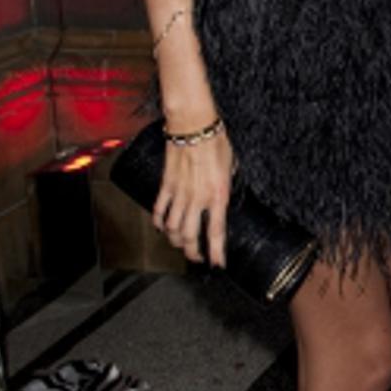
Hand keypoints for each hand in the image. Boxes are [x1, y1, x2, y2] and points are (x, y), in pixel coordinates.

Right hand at [153, 126, 232, 265]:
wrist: (193, 126)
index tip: (217, 264)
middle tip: (196, 257)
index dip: (216, 252)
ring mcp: (179, 194)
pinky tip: (162, 227)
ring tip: (180, 244)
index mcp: (218, 195)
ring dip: (175, 240)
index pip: (216, 232)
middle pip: (189, 236)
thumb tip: (223, 196)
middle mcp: (197, 199)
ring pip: (172, 228)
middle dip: (192, 252)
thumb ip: (226, 185)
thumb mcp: (231, 166)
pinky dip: (159, 222)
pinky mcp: (165, 185)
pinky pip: (159, 210)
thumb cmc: (216, 142)